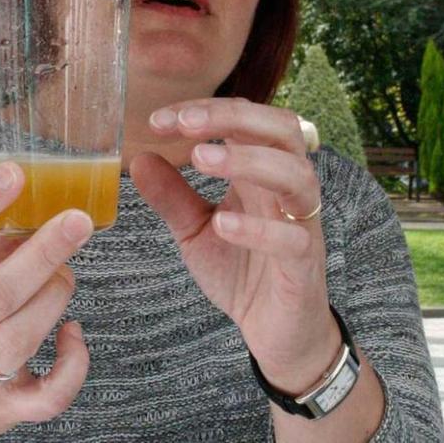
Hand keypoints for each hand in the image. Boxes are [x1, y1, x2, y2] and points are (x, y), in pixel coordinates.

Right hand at [0, 163, 91, 441]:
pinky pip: (48, 394)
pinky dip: (72, 364)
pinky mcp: (5, 410)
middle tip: (78, 220)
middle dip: (41, 255)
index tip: (15, 172)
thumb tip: (37, 210)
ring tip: (67, 275)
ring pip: (19, 340)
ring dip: (53, 300)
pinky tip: (75, 335)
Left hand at [131, 98, 341, 395]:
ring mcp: (300, 224)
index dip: (204, 110)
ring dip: (248, 160)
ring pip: (294, 175)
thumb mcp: (196, 231)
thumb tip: (139, 159)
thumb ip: (173, 196)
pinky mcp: (304, 265)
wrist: (278, 332)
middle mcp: (286, 190)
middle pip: (280, 130)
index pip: (244, 121)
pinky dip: (259, 229)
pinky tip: (222, 223)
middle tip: (185, 123)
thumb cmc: (243, 273)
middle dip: (233, 117)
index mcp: (261, 174)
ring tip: (200, 159)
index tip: (157, 120)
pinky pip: (292, 238)